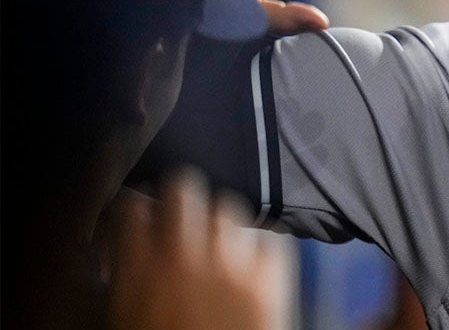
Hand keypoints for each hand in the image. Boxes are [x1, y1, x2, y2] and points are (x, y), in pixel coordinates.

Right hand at [105, 169, 291, 329]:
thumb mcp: (127, 320)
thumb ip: (127, 278)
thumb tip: (122, 254)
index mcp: (140, 272)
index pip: (131, 205)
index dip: (134, 206)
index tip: (138, 214)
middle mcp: (185, 258)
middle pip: (184, 186)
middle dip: (179, 199)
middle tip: (179, 217)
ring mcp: (233, 263)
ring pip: (229, 206)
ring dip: (220, 222)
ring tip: (218, 244)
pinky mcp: (271, 276)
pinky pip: (268, 239)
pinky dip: (260, 248)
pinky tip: (251, 266)